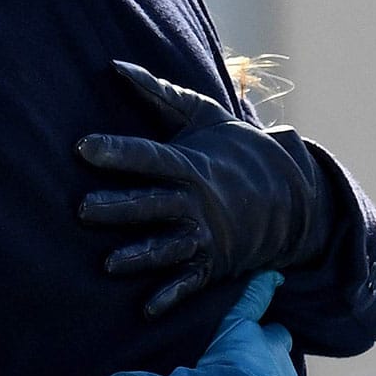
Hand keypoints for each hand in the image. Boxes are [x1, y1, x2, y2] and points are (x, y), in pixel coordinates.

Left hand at [77, 60, 331, 316]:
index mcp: (190, 164)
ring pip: (169, 247)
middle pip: (153, 204)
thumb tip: (113, 66)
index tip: (83, 147)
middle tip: (82, 210)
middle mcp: (197, 201)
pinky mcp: (211, 264)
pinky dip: (170, 297)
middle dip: (120, 208)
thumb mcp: (204, 114)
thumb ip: (158, 93)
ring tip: (109, 263)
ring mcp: (206, 235)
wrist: (293, 194)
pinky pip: (189, 282)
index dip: (118, 152)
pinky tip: (146, 309)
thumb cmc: (235, 147)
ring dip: (140, 256)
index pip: (149, 156)